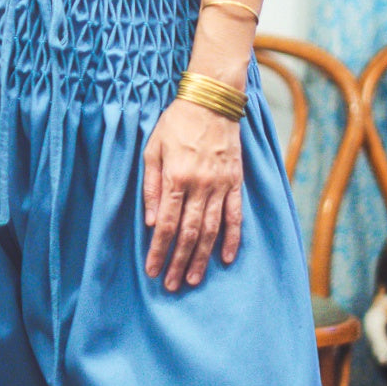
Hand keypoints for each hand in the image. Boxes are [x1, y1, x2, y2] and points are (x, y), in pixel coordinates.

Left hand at [142, 97, 243, 290]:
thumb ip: (151, 186)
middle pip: (188, 233)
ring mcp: (220, 185)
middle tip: (172, 285)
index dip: (159, 250)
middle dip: (178, 262)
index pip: (165, 224)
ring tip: (193, 279)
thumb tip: (150, 220)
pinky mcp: (236, 182)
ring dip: (201, 257)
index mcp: (176, 178)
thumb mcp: (152, 149)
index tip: (153, 270)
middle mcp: (200, 186)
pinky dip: (232, 239)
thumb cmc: (176, 123)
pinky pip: (235, 216)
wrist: (212, 101)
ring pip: (211, 230)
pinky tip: (226, 258)